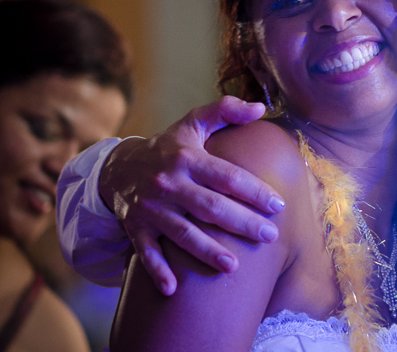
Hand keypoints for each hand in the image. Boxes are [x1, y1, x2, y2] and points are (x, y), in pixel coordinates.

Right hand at [99, 96, 283, 294]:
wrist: (117, 167)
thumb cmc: (168, 146)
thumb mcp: (193, 122)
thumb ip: (226, 111)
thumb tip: (261, 108)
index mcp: (187, 158)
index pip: (227, 176)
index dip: (254, 190)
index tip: (278, 205)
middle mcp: (169, 183)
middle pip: (210, 207)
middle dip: (241, 223)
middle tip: (270, 236)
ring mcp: (151, 208)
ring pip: (181, 233)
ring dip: (206, 251)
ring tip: (234, 266)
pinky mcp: (135, 227)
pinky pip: (146, 252)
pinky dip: (156, 271)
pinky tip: (173, 289)